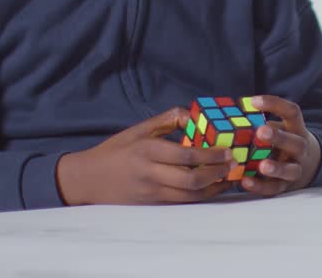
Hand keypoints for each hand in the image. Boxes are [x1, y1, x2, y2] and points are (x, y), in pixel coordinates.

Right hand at [56, 107, 236, 205]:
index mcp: (147, 150)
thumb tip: (194, 115)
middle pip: (191, 180)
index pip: (186, 155)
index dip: (211, 155)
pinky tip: (212, 189)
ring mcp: (150, 193)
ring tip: (229, 179)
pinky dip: (200, 197)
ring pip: (189, 196)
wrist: (88, 179)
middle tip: (233, 166)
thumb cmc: (116, 150)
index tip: (227, 151)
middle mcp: (150, 174)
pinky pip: (181, 203)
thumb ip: (167, 119)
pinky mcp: (151, 206)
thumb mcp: (138, 129)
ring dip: (213, 189)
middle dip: (217, 174)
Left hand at [240, 95, 321, 196]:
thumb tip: (230, 116)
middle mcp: (300, 148)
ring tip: (262, 165)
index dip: (274, 105)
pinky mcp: (285, 186)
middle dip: (278, 137)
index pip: (291, 112)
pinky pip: (274, 188)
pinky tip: (246, 181)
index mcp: (296, 129)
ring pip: (290, 170)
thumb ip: (261, 124)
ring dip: (276, 168)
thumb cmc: (284, 143)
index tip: (253, 101)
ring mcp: (295, 168)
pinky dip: (260, 186)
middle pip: (295, 143)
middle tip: (261, 131)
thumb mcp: (279, 129)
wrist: (308, 166)